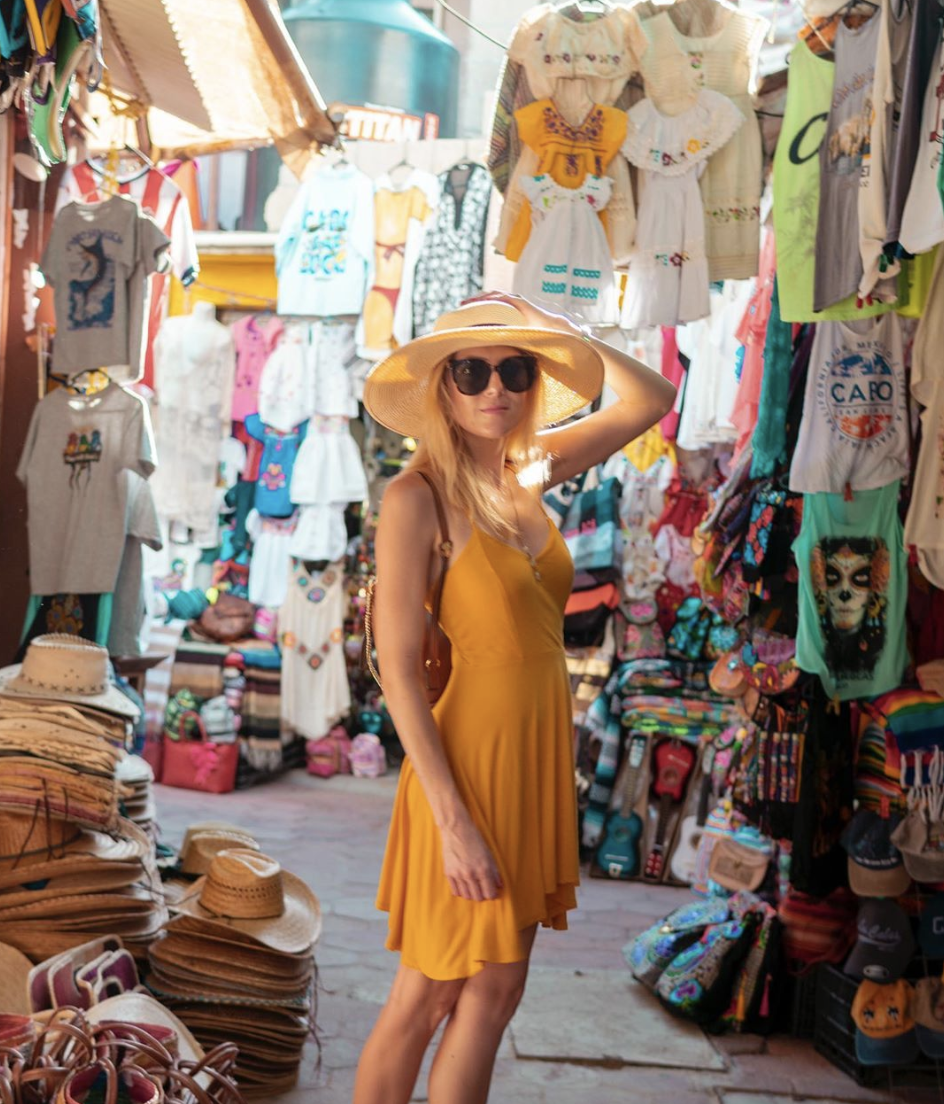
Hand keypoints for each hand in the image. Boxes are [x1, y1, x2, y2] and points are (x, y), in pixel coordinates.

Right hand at [440, 816, 503, 901]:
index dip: (492, 894)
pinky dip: (461, 891)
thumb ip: (495, 872)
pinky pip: (455, 891)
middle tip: (482, 889)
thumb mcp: (489, 854)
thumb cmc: (474, 840)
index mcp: (483, 869)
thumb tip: (499, 885)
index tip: (491, 891)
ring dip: (471, 894)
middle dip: (482, 895)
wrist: (456, 829)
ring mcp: (458, 874)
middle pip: (478, 897)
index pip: (490, 893)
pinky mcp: (448, 873)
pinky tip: (464, 884)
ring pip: (467, 896)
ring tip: (473, 886)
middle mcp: (471, 874)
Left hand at [461, 291, 584, 337]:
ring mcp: (516, 302)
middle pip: (489, 301)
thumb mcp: (519, 340)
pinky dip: (489, 299)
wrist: (556, 330)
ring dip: (479, 299)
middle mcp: (513, 306)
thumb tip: (497, 357)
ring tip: (466, 303)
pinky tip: (479, 301)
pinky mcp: (519, 302)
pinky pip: (501, 298)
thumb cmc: (541, 337)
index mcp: (512, 314)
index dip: (478, 311)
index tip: (465, 316)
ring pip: (493, 297)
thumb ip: (509, 342)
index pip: (492, 309)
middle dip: (475, 303)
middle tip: (461, 307)